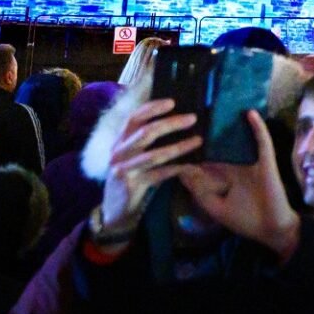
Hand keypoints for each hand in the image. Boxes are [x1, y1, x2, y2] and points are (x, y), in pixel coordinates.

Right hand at [95, 98, 199, 246]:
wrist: (114, 210)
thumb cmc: (128, 178)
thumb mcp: (131, 157)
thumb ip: (144, 141)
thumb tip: (174, 121)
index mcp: (119, 141)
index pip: (134, 118)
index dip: (152, 108)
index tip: (172, 102)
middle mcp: (119, 153)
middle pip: (146, 132)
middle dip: (171, 123)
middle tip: (192, 118)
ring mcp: (124, 169)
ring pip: (155, 154)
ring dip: (180, 146)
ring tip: (198, 140)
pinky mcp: (133, 185)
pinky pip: (159, 174)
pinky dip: (176, 169)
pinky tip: (191, 166)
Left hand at [178, 110, 300, 261]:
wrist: (273, 230)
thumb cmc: (245, 221)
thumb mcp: (216, 209)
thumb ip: (200, 193)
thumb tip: (182, 173)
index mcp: (223, 178)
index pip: (204, 161)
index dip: (192, 151)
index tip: (177, 136)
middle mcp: (235, 167)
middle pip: (220, 146)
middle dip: (208, 132)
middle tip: (194, 114)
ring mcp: (251, 163)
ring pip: (239, 140)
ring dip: (231, 125)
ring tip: (219, 106)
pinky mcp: (266, 162)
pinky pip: (262, 143)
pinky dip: (258, 129)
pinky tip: (251, 114)